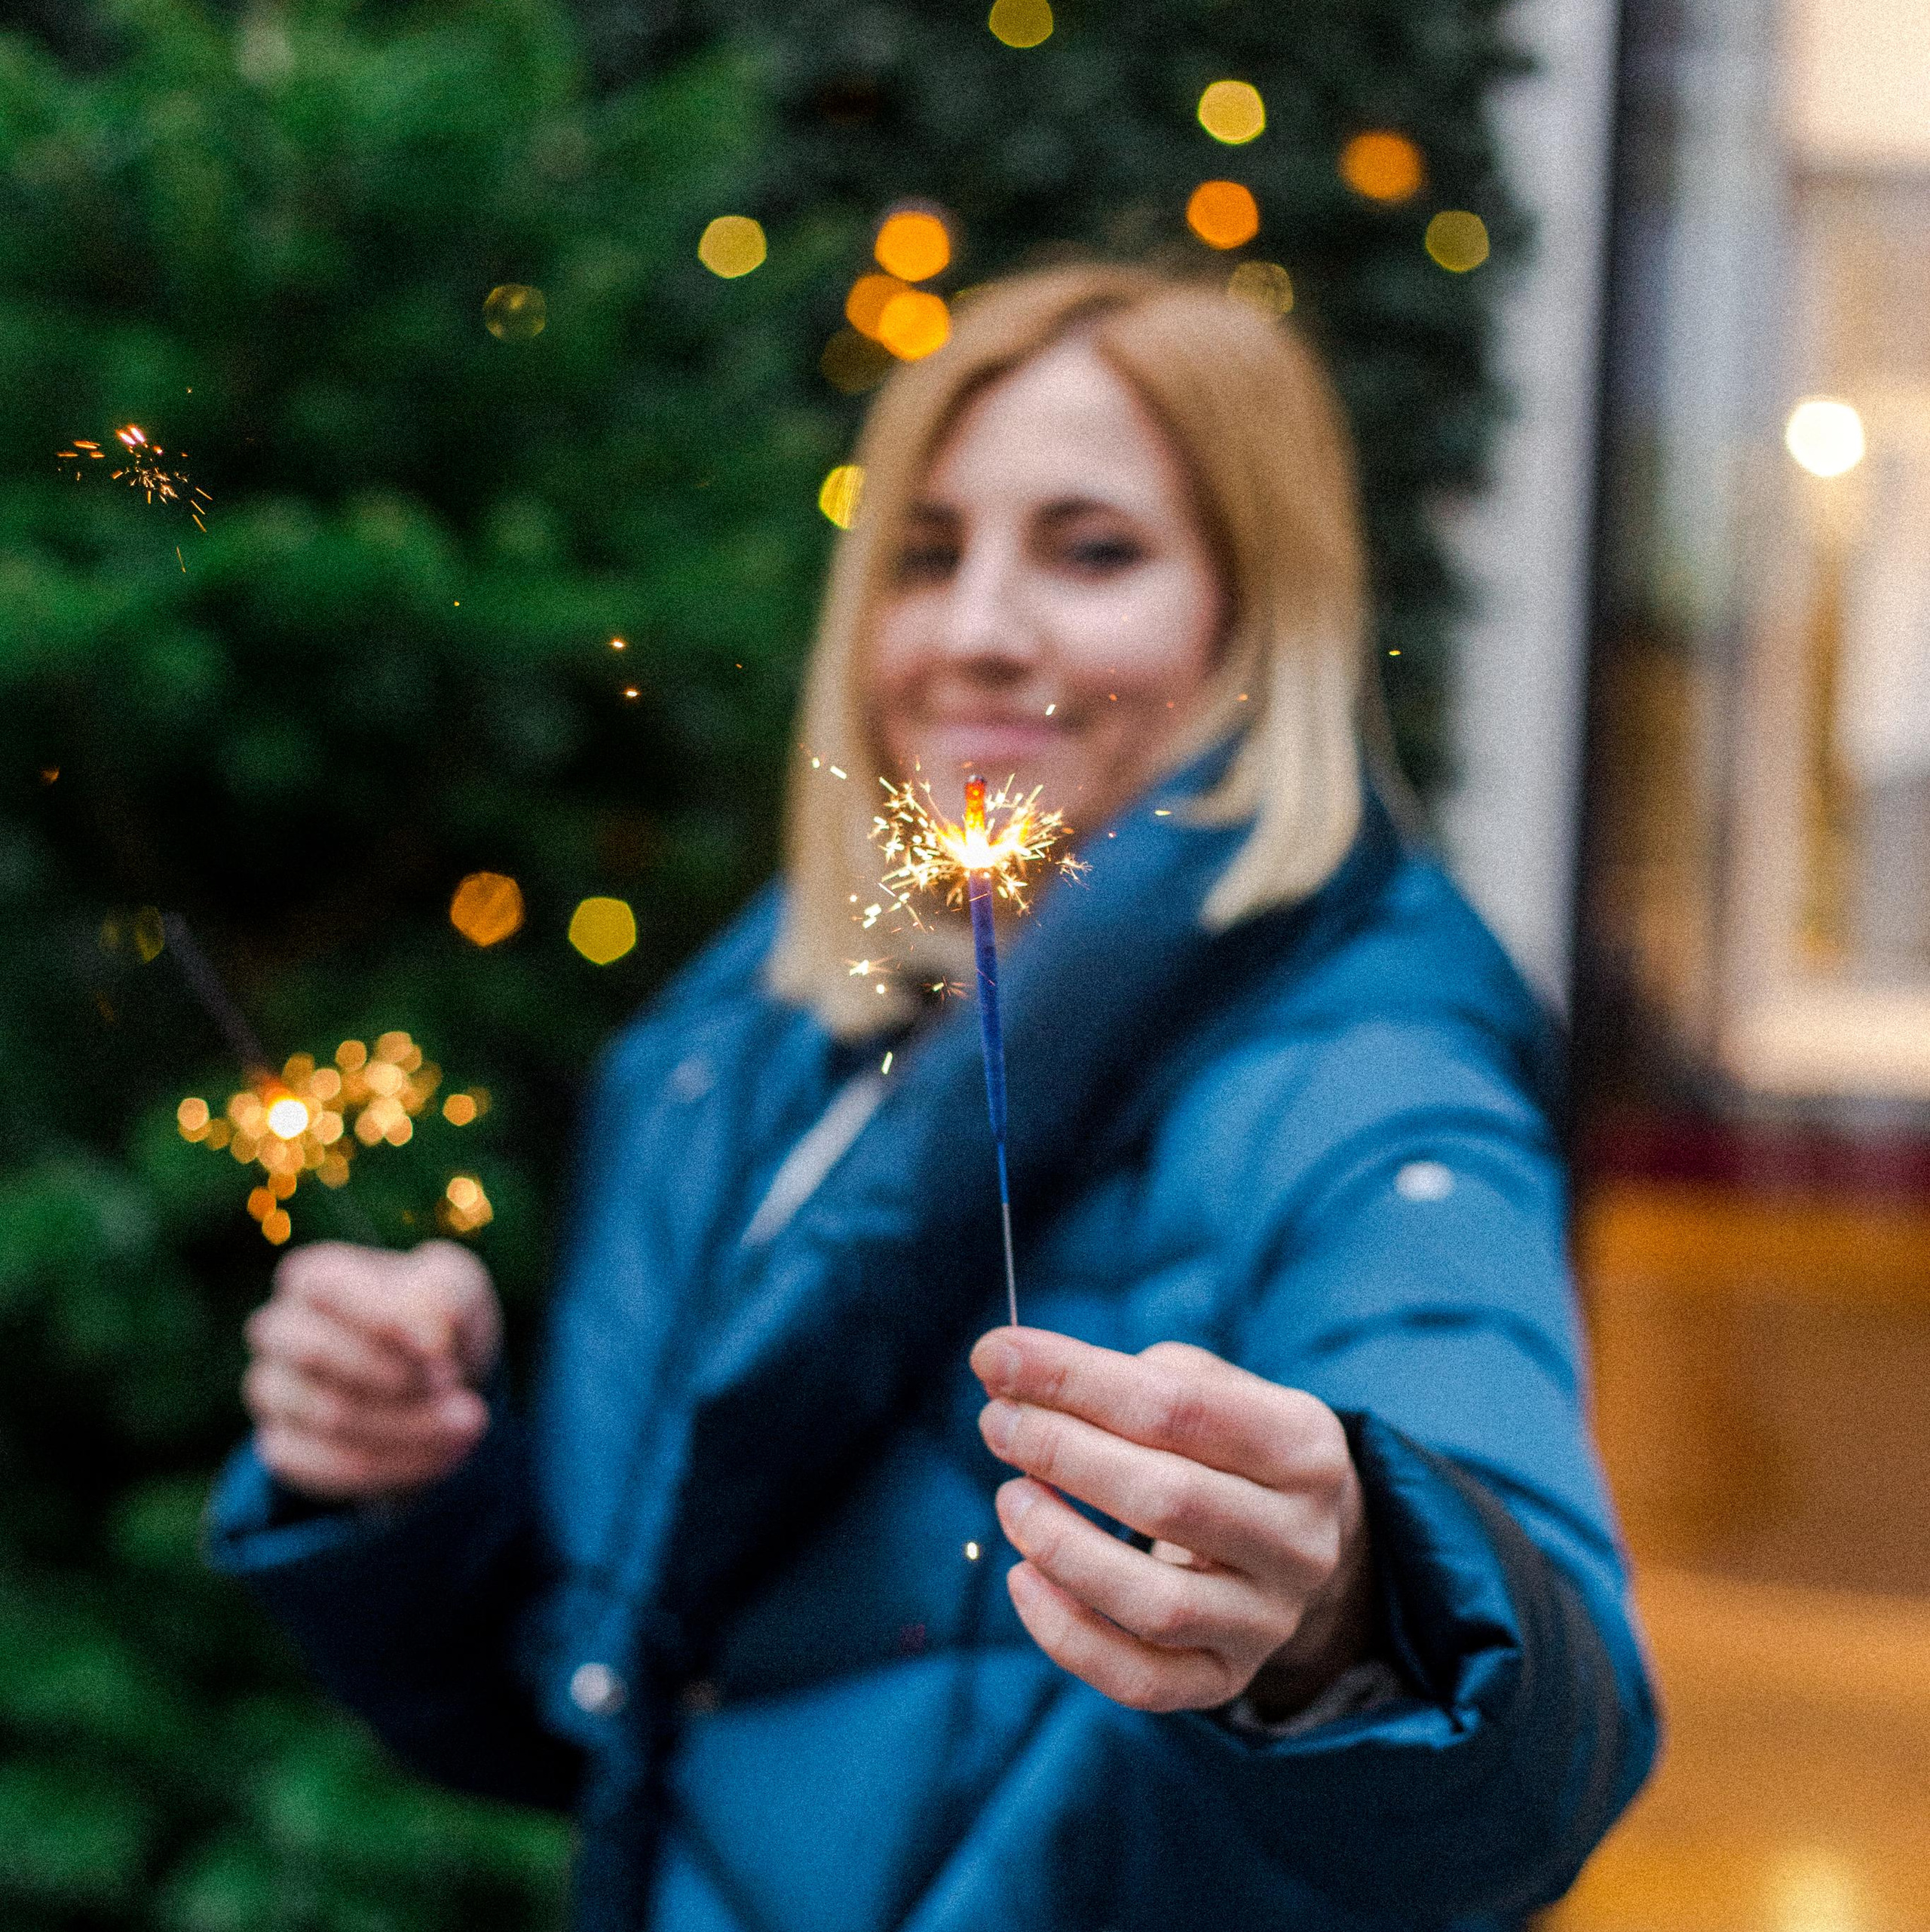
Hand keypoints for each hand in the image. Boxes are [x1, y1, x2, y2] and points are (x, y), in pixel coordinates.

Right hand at [243, 1239, 502, 1506]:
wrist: (440, 1384)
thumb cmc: (441, 1318)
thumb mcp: (459, 1289)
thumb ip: (445, 1297)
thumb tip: (432, 1334)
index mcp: (314, 1276)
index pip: (325, 1285)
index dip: (385, 1317)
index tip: (443, 1348)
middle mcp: (279, 1329)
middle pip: (315, 1352)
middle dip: (398, 1375)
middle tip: (457, 1385)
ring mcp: (273, 1391)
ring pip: (330, 1416)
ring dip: (410, 1424)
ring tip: (470, 1422)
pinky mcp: (283, 1449)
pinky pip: (330, 1466)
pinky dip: (398, 1463)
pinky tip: (446, 1453)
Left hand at [970, 1329, 1375, 1717]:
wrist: (1295, 1542)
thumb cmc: (1224, 1447)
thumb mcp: (1207, 1388)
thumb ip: (1118, 1375)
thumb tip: (1008, 1370)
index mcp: (1304, 1448)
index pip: (1177, 1406)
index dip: (1075, 1377)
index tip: (995, 1354)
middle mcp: (1300, 1541)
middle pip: (1168, 1497)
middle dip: (1063, 1453)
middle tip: (997, 1423)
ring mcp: (1269, 1620)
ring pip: (1155, 1602)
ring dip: (1061, 1545)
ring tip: (1010, 1498)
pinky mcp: (1227, 1678)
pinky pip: (1138, 1678)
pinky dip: (1065, 1634)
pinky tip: (1021, 1578)